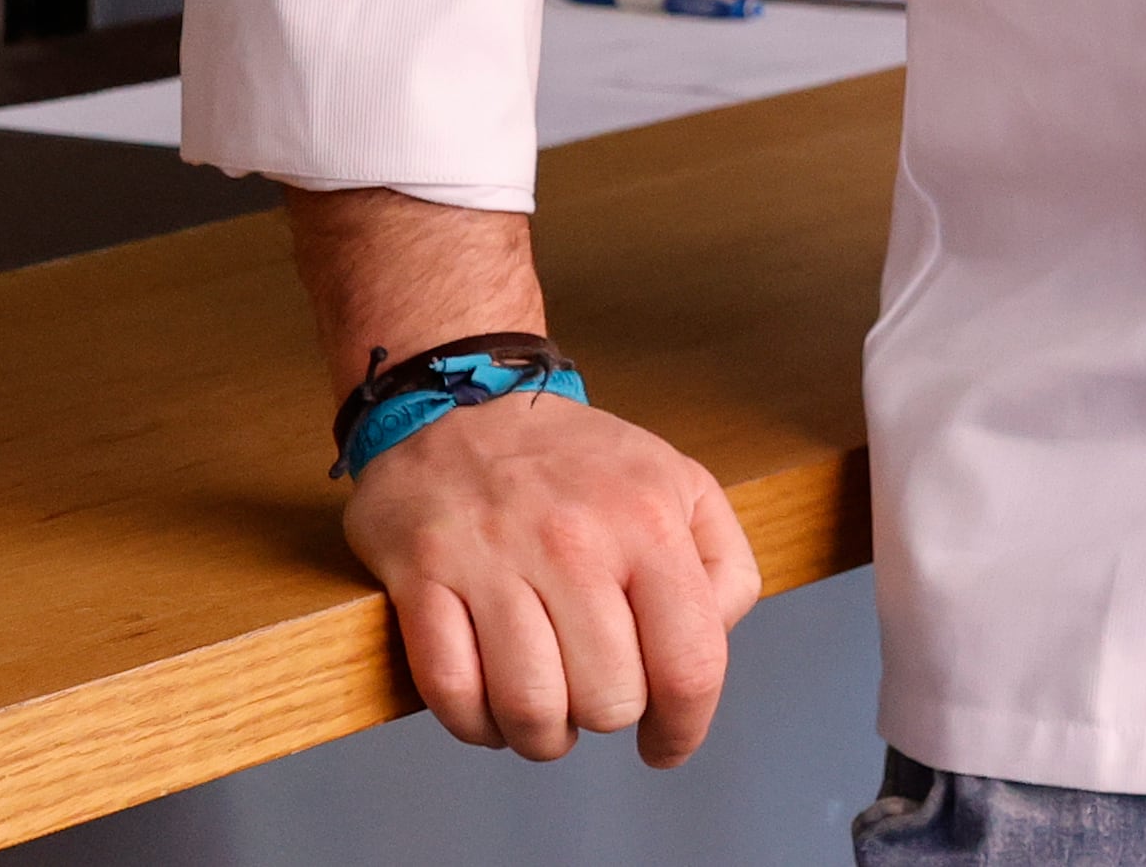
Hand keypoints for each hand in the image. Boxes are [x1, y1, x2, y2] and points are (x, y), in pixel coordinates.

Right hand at [341, 389, 760, 765]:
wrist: (466, 402)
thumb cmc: (583, 462)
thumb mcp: (682, 486)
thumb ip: (721, 566)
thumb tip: (708, 644)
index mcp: (651, 523)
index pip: (690, 661)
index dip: (685, 725)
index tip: (669, 744)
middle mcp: (576, 542)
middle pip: (609, 699)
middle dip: (607, 718)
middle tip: (596, 696)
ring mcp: (494, 561)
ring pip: (529, 708)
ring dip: (540, 734)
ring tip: (546, 715)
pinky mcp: (423, 577)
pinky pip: (451, 692)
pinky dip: (474, 721)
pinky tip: (490, 707)